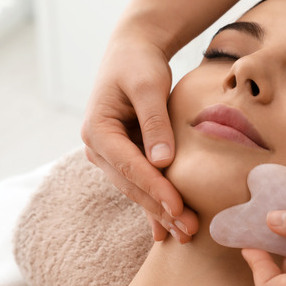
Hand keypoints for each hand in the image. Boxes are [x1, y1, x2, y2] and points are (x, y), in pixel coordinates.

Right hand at [81, 33, 197, 241]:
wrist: (133, 51)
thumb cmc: (140, 63)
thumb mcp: (148, 86)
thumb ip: (155, 122)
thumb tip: (163, 162)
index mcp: (98, 130)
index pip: (129, 166)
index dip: (155, 189)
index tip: (178, 207)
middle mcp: (97, 147)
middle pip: (132, 185)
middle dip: (160, 209)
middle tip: (188, 230)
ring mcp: (109, 155)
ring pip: (136, 190)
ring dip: (160, 212)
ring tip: (185, 234)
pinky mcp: (124, 157)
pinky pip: (140, 184)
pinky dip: (154, 205)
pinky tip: (166, 230)